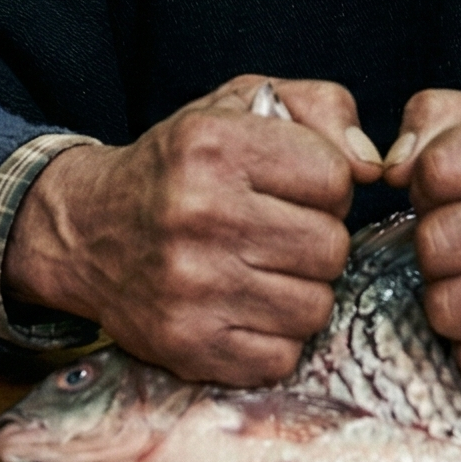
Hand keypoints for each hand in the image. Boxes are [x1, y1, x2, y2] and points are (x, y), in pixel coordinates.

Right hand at [3, 75, 382, 385]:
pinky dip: (274, 336)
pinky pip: (281, 355)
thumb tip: (373, 164)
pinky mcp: (187, 344)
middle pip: (331, 246)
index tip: (294, 187)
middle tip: (280, 232)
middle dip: (317, 239)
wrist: (87, 230)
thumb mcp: (240, 106)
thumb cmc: (179, 166)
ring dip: (300, 290)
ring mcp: (192, 287)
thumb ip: (320, 109)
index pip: (334, 177)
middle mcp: (200, 214)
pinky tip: (245, 306)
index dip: (326, 183)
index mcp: (214, 146)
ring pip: (315, 306)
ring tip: (263, 269)